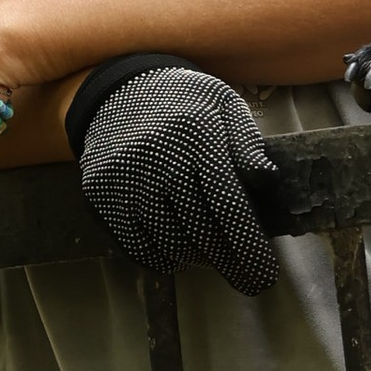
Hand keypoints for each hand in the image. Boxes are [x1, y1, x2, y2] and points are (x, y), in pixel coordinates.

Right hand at [71, 61, 287, 294]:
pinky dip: (164, 258)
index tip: (265, 274)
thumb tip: (267, 180)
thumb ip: (248, 143)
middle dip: (231, 264)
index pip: (227, 205)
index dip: (248, 246)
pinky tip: (181, 254)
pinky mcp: (102, 196)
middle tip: (250, 281)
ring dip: (199, 260)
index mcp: (196, 138)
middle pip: (201, 233)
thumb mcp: (224, 105)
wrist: (117, 89)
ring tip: (215, 258)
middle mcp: (158, 162)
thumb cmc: (183, 102)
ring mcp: (126, 182)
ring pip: (170, 244)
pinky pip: (138, 245)